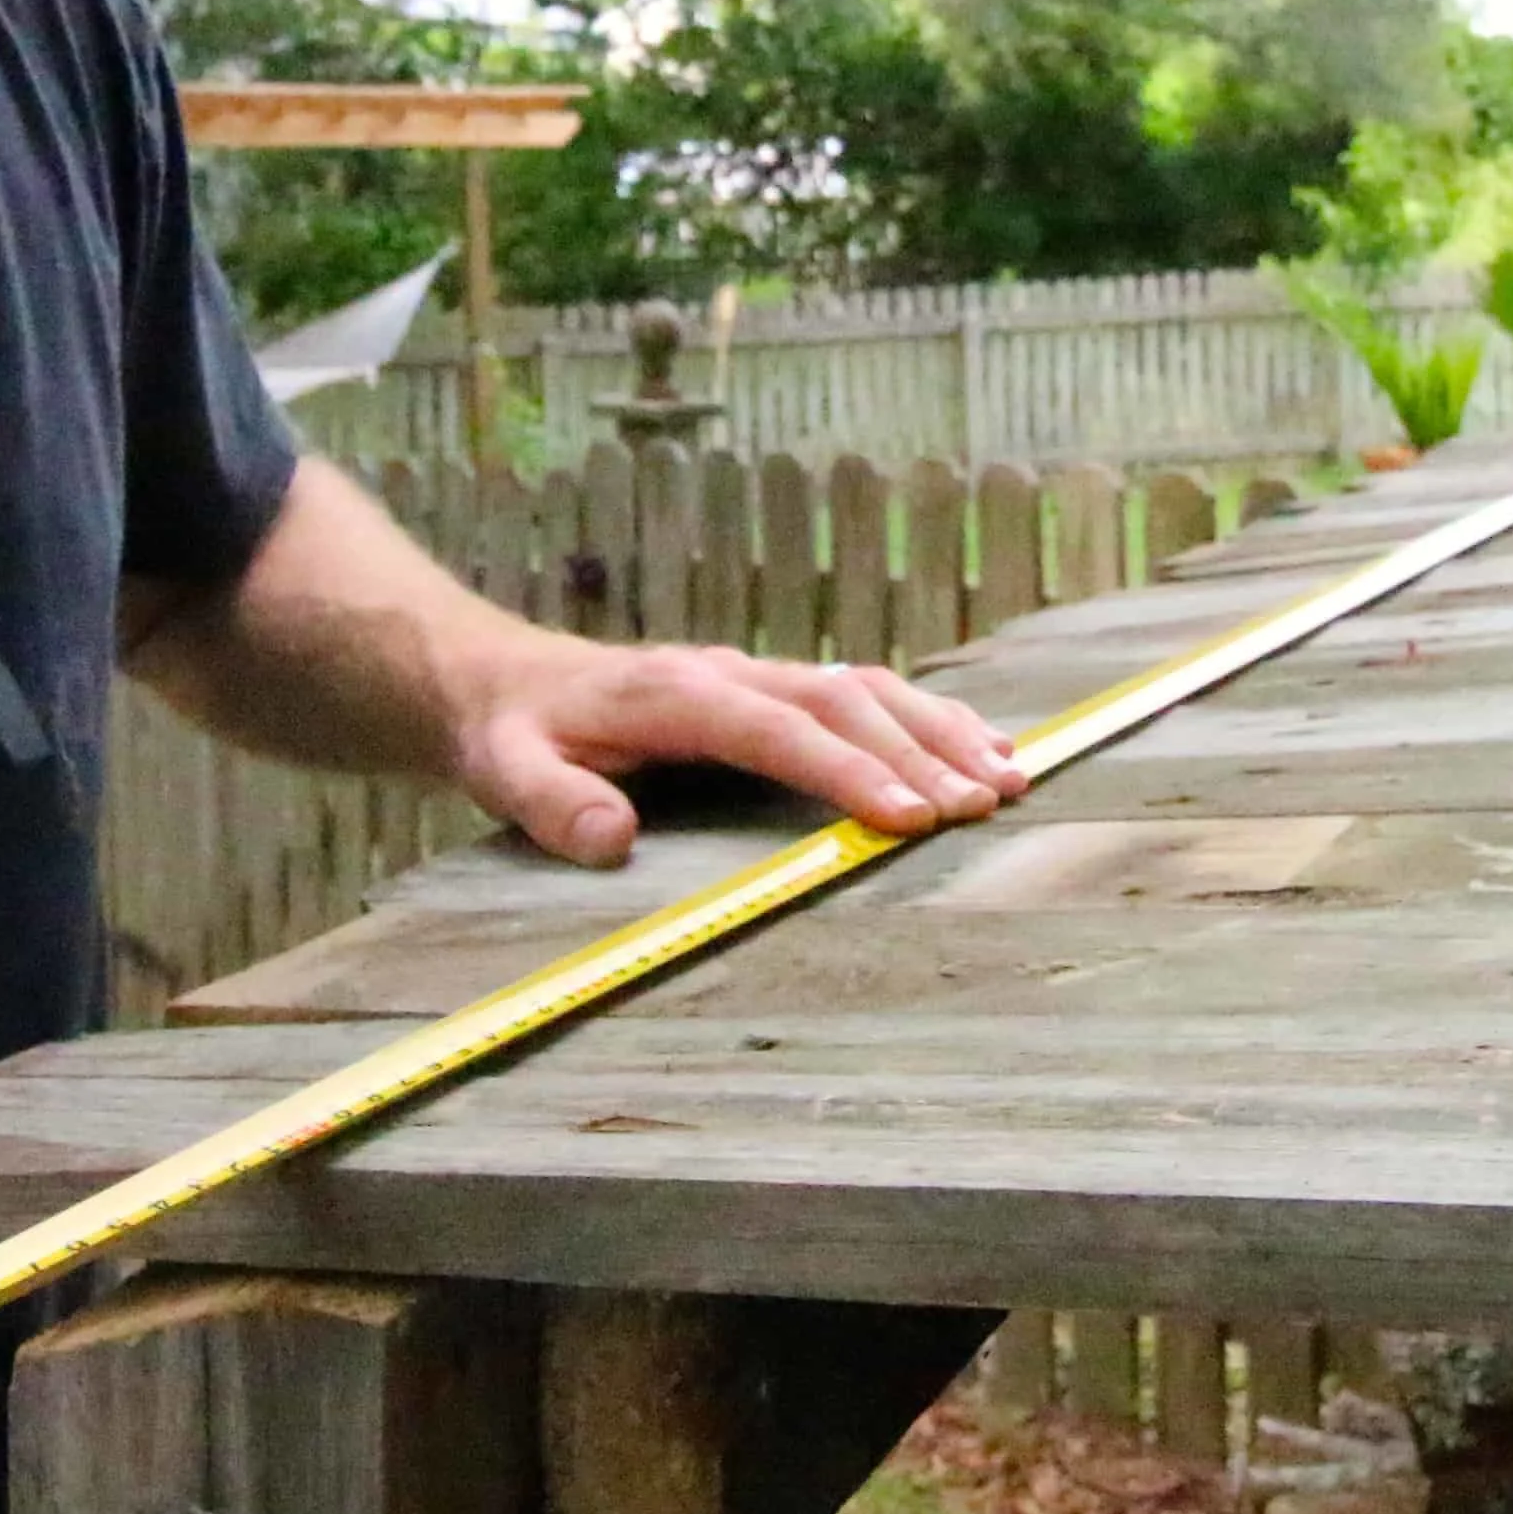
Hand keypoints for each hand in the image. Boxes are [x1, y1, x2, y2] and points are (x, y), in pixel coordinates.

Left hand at [445, 636, 1032, 866]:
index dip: (844, 770)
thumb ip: (554, 805)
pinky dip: (928, 719)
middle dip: (918, 752)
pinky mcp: (774, 691)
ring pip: (869, 689)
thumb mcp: (506, 771)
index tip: (903, 815)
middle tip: (983, 804)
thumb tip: (613, 839)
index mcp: (677, 695)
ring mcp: (758, 677)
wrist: (502, 683)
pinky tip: (982, 749)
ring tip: (1010, 777)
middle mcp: (731, 674)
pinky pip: (864, 694)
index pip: (776, 730)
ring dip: (940, 730)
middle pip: (844, 702)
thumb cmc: (514, 735)